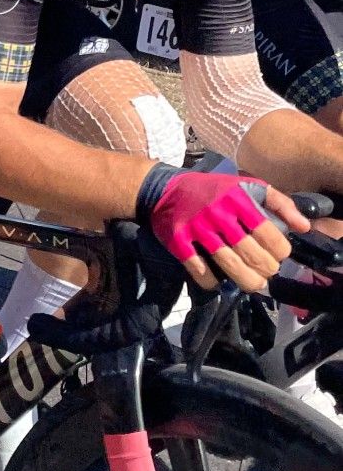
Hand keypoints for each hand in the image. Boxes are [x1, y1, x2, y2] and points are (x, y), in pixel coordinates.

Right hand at [138, 165, 304, 292]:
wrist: (165, 189)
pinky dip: (211, 281)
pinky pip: (199, 269)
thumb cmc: (212, 189)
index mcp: (238, 199)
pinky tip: (219, 283)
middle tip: (269, 272)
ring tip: (255, 285)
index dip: (279, 250)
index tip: (281, 255)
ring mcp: (197, 229)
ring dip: (246, 280)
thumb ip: (279, 203)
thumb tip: (304, 227)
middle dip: (265, 268)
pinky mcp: (178, 242)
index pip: (266, 231)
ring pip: (227, 263)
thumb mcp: (247, 186)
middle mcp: (218, 213)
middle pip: (249, 251)